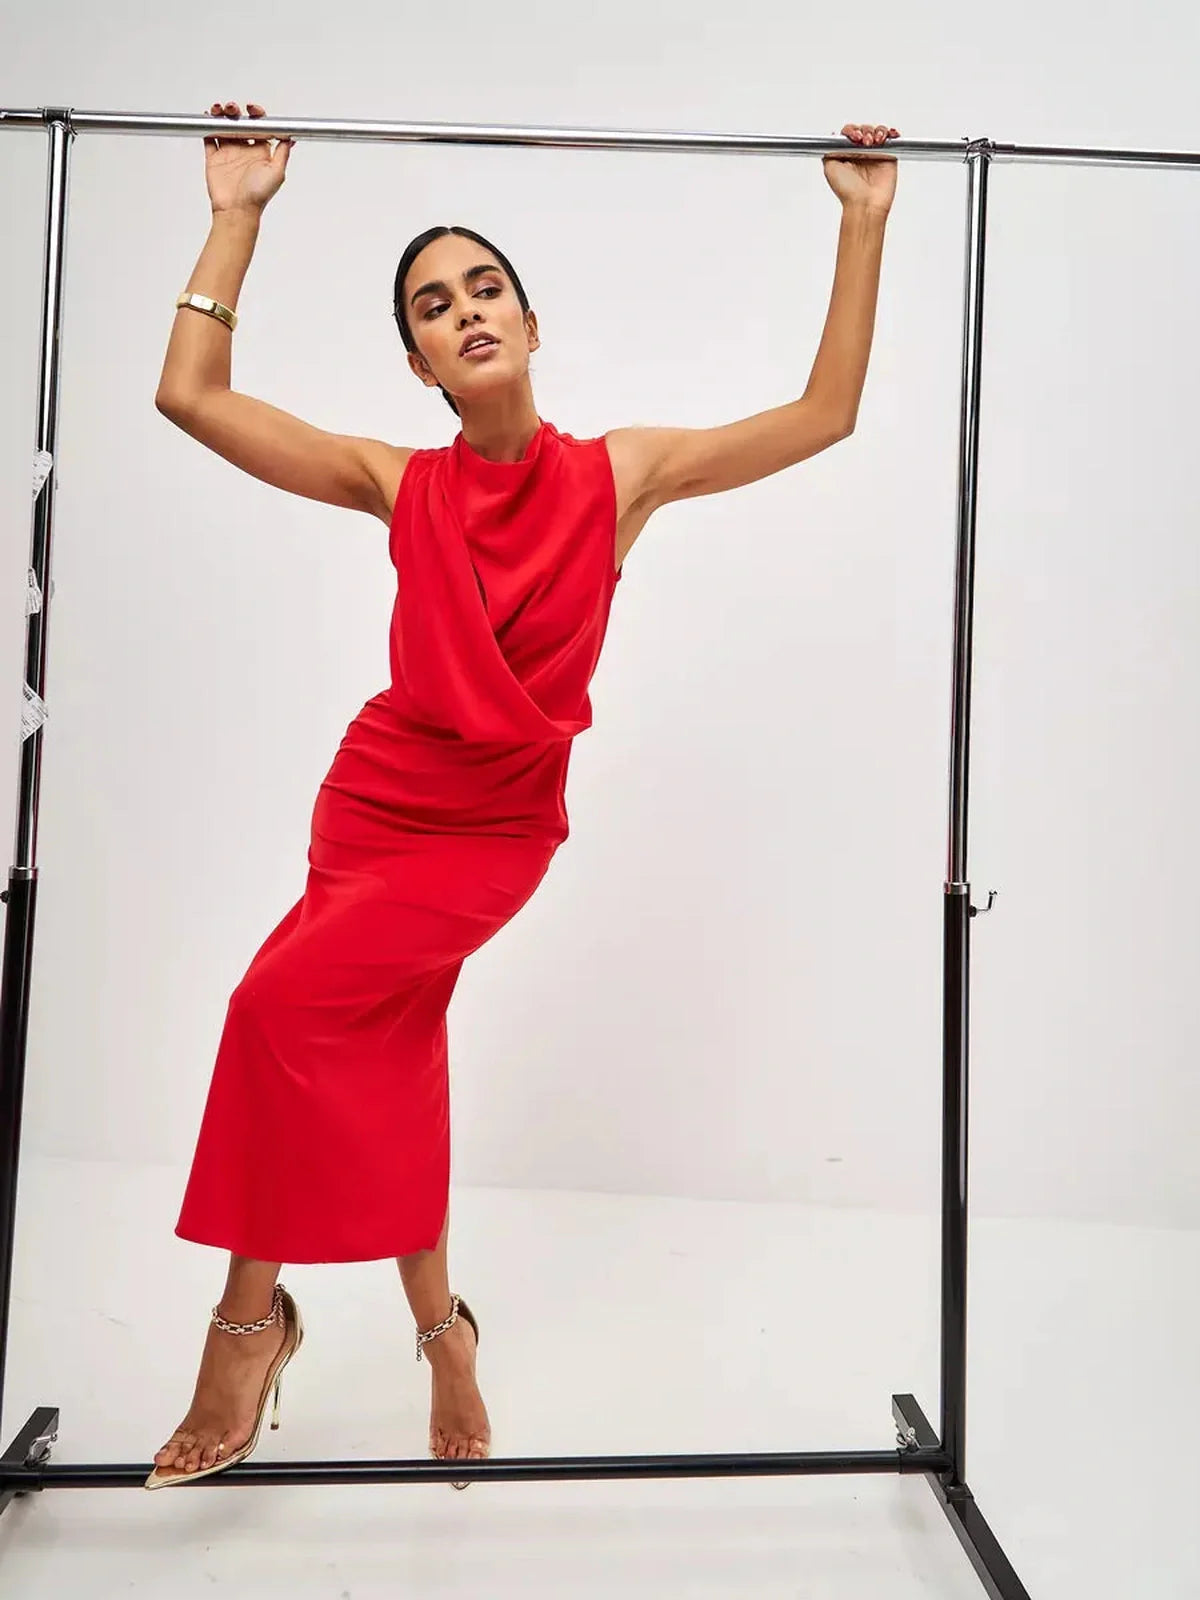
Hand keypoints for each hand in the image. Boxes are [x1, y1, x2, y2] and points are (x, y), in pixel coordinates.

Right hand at [204, 101, 294, 215]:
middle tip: (232, 109)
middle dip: (235, 111)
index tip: (253, 109)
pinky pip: (210, 137)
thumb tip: (290, 135)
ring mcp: (228, 153)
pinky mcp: (214, 158)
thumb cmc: (258, 195)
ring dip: (221, 114)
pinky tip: (209, 117)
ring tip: (219, 110)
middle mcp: (244, 150)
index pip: (258, 126)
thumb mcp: (277, 172)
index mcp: (260, 151)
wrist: (237, 210)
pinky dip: (208, 125)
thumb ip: (283, 152)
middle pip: (239, 122)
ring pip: (224, 126)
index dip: (256, 114)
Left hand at [823, 123, 899, 214]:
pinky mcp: (889, 157)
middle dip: (865, 131)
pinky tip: (887, 136)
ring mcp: (875, 154)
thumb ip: (829, 150)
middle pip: (864, 129)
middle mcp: (861, 153)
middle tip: (865, 141)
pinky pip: (891, 139)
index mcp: (847, 154)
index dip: (852, 131)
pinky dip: (891, 133)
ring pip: (877, 131)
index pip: (850, 133)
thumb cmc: (848, 191)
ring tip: (875, 141)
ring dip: (877, 131)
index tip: (854, 137)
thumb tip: (832, 137)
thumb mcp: (829, 168)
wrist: (865, 204)